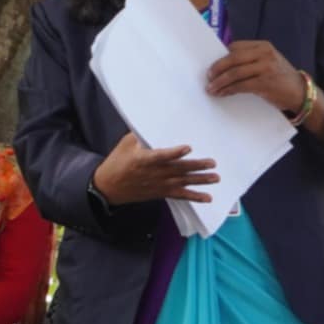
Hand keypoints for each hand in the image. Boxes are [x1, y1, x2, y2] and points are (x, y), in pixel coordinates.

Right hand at [91, 132, 218, 205]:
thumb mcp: (125, 145)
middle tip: (212, 163)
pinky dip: (193, 197)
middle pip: (178, 169)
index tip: (188, 148)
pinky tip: (207, 198)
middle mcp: (153, 173)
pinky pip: (179, 195)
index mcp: (143, 159)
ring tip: (215, 178)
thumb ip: (141, 136)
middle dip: (196, 166)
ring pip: (182, 182)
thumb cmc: (117, 162)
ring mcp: (158, 184)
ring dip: (200, 180)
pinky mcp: (160, 192)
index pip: (161, 156)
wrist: (108, 187)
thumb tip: (157, 125)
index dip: (174, 153)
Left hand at [207, 40, 308, 112]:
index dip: (220, 57)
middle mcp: (265, 54)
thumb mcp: (266, 62)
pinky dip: (228, 90)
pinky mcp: (265, 83)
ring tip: (211, 89)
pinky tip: (221, 94)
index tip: (209, 66)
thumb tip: (220, 65)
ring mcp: (266, 67)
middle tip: (208, 77)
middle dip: (216, 69)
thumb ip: (249, 59)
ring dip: (219, 82)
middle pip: (232, 59)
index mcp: (263, 46)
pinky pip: (240, 86)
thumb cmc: (278, 77)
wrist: (300, 92)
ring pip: (234, 73)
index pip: (235, 47)